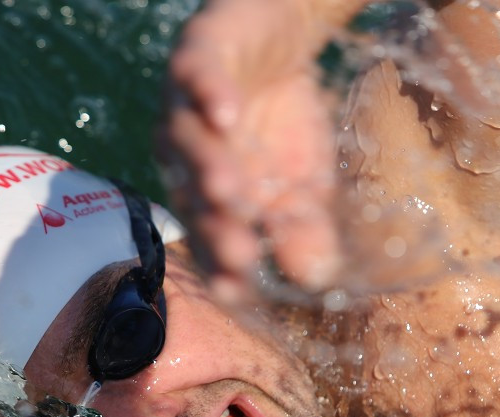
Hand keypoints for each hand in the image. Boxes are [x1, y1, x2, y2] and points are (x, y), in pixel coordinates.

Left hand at [159, 0, 343, 293]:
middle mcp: (185, 162)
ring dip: (206, 165)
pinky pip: (196, 78)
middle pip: (193, 198)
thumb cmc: (282, 123)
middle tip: (239, 254)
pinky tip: (229, 114)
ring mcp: (184, 110)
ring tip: (228, 191)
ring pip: (187, 141)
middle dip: (215, 227)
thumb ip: (306, 228)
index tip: (237, 294)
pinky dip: (211, 95)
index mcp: (209, 199)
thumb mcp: (306, 182)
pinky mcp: (194, 59)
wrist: (276, 38)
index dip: (220, 266)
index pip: (210, 241)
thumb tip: (315, 277)